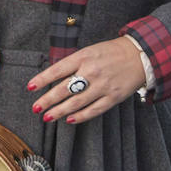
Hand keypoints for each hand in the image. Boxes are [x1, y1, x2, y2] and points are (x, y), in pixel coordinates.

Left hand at [26, 37, 147, 125]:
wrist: (140, 56)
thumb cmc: (111, 52)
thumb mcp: (89, 51)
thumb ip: (73, 63)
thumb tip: (53, 78)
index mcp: (83, 57)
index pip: (57, 70)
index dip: (42, 80)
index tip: (30, 88)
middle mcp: (92, 71)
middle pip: (64, 89)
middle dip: (47, 100)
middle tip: (36, 108)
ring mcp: (103, 86)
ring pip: (77, 102)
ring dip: (60, 111)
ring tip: (47, 117)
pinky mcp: (113, 97)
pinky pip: (94, 110)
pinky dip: (80, 116)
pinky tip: (69, 119)